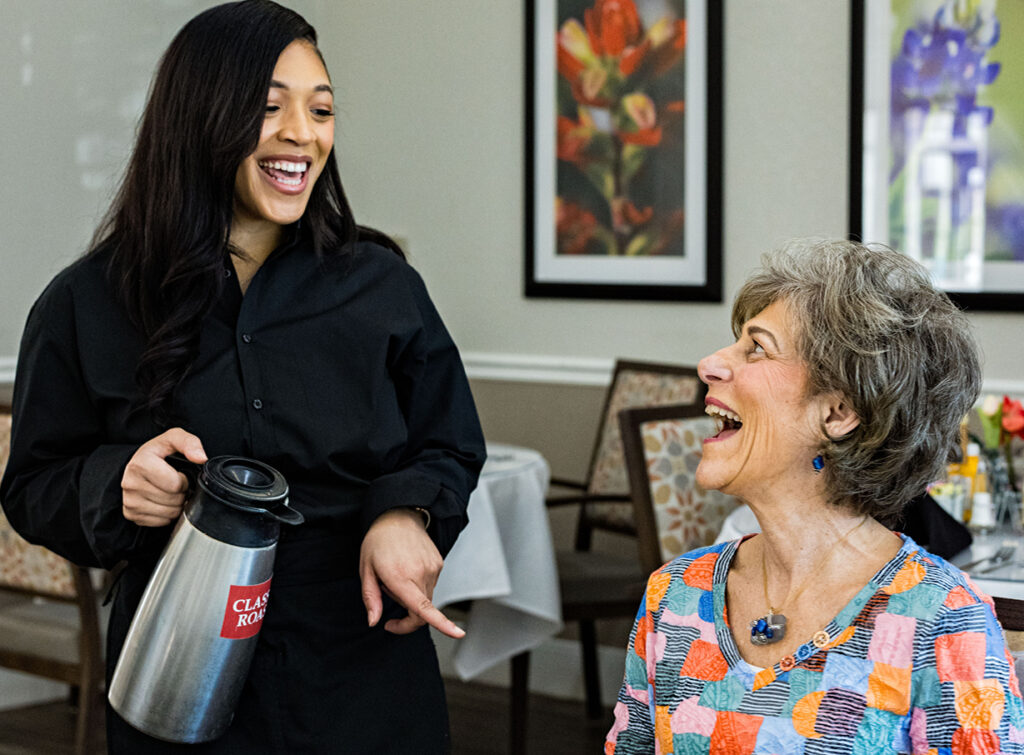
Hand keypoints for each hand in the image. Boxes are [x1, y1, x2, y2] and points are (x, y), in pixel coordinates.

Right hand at [121, 428, 206, 526]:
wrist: (138, 465)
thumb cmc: (158, 453)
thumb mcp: (173, 439)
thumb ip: (189, 443)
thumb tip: (201, 458)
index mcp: (141, 463)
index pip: (175, 484)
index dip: (184, 480)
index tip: (179, 474)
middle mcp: (131, 483)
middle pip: (174, 500)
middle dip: (181, 493)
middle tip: (176, 484)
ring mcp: (130, 501)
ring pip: (169, 513)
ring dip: (176, 504)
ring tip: (170, 492)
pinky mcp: (132, 514)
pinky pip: (161, 522)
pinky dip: (167, 514)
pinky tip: (163, 501)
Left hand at [359, 508, 464, 638]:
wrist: (399, 516)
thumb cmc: (379, 541)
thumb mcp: (366, 569)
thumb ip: (371, 598)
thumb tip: (374, 621)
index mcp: (401, 577)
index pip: (423, 608)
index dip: (441, 624)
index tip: (458, 635)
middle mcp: (421, 573)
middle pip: (422, 612)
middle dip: (405, 618)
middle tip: (386, 609)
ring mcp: (433, 568)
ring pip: (426, 600)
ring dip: (411, 598)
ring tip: (397, 577)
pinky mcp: (439, 564)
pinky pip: (430, 586)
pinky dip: (418, 586)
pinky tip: (407, 569)